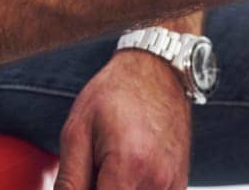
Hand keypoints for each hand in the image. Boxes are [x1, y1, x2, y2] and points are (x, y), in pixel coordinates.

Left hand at [53, 49, 190, 189]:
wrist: (158, 70)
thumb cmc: (116, 93)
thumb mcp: (77, 131)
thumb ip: (69, 181)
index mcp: (128, 167)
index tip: (82, 181)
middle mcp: (156, 181)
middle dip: (99, 189)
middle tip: (93, 169)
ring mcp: (172, 184)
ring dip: (115, 189)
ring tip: (109, 166)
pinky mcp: (179, 184)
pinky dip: (134, 188)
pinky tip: (127, 171)